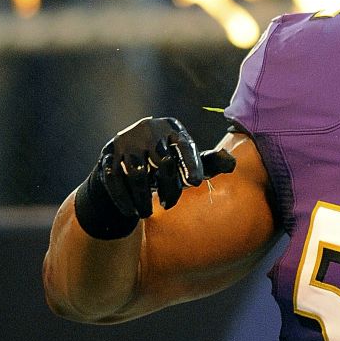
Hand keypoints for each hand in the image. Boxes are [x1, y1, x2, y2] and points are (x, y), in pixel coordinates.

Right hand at [95, 117, 236, 218]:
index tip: (196, 183)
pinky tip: (132, 212)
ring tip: (149, 212)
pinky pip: (114, 179)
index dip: (191, 163)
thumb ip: (208, 163)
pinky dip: (124, 198)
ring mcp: (125, 142)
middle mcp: (147, 130)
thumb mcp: (186, 160)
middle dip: (168, 186)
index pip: (185, 145)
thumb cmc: (164, 162)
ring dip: (144, 197)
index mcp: (171, 128)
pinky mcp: (107, 157)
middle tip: (171, 204)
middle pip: (162, 161)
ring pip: (137, 173)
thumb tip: (232, 163)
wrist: (124, 163)